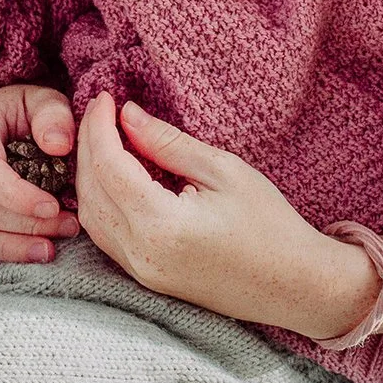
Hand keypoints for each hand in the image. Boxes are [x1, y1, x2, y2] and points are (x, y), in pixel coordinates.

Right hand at [0, 82, 80, 276]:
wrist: (2, 118)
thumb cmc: (26, 112)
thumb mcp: (44, 100)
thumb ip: (53, 116)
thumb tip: (58, 146)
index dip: (18, 197)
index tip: (54, 208)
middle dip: (25, 226)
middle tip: (66, 229)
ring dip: (6, 248)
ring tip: (46, 251)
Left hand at [73, 95, 378, 341]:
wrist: (294, 285)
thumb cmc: (270, 225)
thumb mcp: (223, 170)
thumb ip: (168, 142)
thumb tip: (127, 115)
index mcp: (161, 225)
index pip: (108, 166)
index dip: (100, 127)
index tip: (105, 97)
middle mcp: (141, 254)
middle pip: (90, 191)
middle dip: (88, 146)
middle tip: (99, 111)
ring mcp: (140, 272)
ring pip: (90, 217)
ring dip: (88, 175)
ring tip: (103, 138)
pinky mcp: (145, 278)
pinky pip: (105, 236)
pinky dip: (100, 201)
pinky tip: (113, 175)